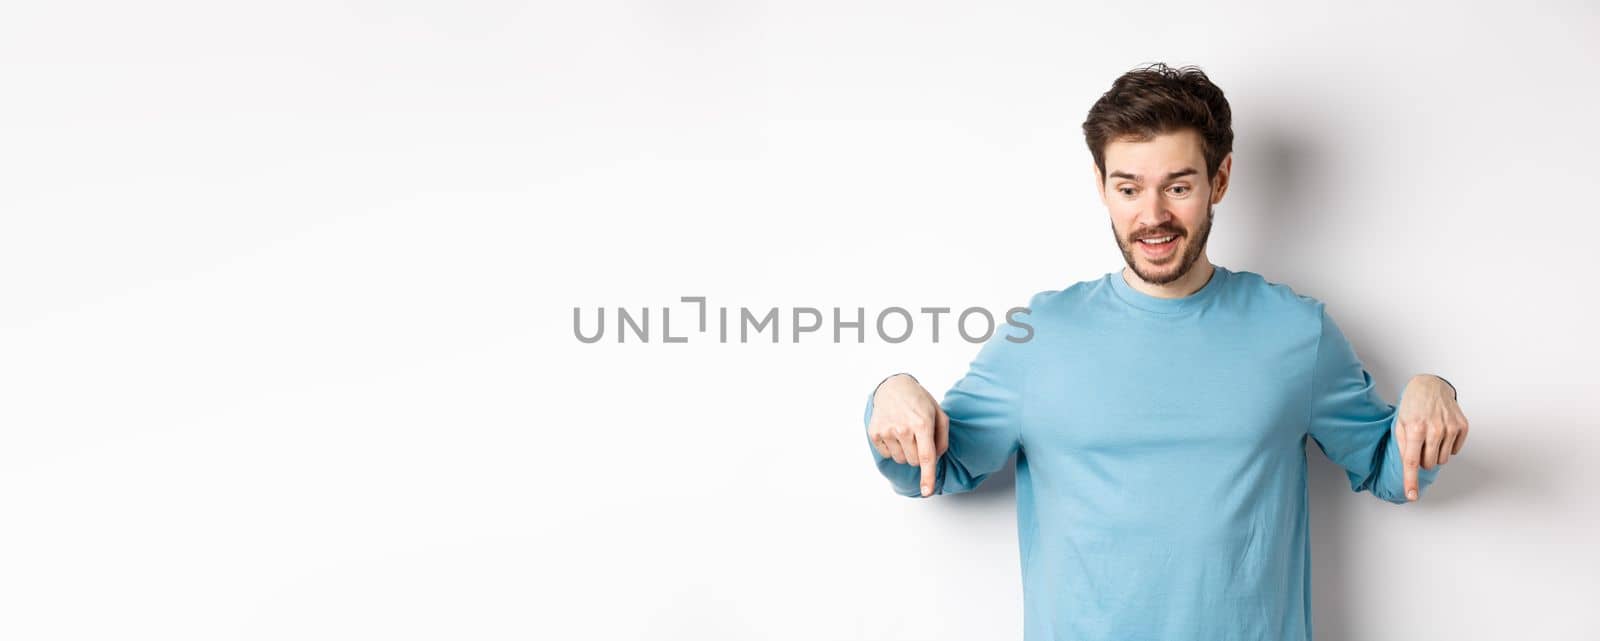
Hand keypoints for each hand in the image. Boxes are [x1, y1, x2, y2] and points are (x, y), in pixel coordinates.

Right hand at [868, 374, 948, 496]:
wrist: (893, 386)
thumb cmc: (919, 401)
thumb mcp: (939, 414)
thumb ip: (942, 439)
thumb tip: (936, 459)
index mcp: (922, 423)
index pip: (926, 456)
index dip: (928, 477)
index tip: (927, 492)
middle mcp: (903, 428)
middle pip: (914, 462)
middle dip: (919, 454)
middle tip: (917, 436)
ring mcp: (887, 431)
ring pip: (901, 460)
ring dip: (905, 452)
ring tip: (905, 432)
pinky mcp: (874, 433)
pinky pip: (887, 455)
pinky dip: (892, 448)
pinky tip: (893, 432)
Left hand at [1394, 374, 1469, 500]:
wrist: (1430, 386)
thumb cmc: (1412, 406)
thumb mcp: (1399, 423)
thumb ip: (1403, 446)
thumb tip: (1409, 468)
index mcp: (1414, 429)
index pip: (1412, 462)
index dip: (1410, 481)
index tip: (1411, 496)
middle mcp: (1434, 429)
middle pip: (1429, 463)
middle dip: (1423, 460)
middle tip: (1420, 445)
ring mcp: (1450, 427)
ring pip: (1443, 459)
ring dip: (1435, 454)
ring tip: (1430, 437)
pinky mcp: (1462, 426)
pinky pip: (1455, 451)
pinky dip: (1448, 447)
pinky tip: (1442, 433)